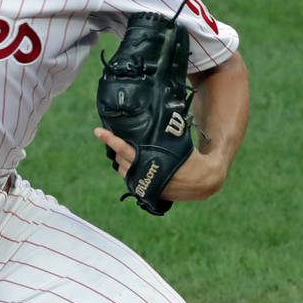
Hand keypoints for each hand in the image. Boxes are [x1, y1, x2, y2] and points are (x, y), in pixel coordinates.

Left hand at [94, 127, 227, 201]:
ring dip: (121, 162)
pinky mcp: (148, 192)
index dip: (111, 139)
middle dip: (117, 149)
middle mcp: (146, 174)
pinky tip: (130, 164)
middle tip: (114, 138)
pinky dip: (129, 171)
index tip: (98, 131)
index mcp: (153, 160)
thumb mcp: (181, 142)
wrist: (204, 181)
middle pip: (120, 159)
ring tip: (124, 151)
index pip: (125, 149)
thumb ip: (168, 131)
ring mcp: (146, 185)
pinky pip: (131, 181)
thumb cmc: (192, 158)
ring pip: (123, 171)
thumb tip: (167, 109)